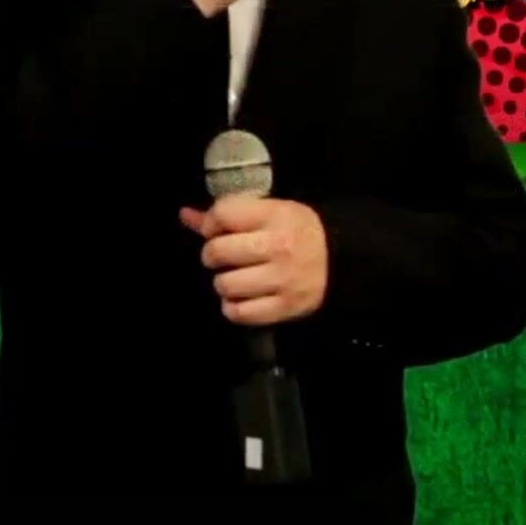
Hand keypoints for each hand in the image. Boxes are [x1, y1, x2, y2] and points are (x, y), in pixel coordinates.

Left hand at [179, 197, 327, 326]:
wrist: (340, 259)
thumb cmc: (297, 231)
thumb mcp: (269, 212)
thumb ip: (227, 214)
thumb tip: (185, 215)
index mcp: (276, 216)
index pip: (223, 215)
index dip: (211, 222)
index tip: (217, 229)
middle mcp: (279, 247)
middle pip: (218, 251)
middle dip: (213, 254)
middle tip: (224, 255)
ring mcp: (283, 280)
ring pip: (225, 284)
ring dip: (223, 282)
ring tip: (236, 277)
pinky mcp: (286, 307)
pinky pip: (240, 313)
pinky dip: (233, 307)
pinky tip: (241, 297)